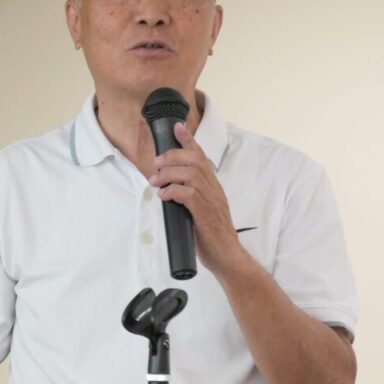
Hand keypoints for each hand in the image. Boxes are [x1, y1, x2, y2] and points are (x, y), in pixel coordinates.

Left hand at [149, 122, 247, 276]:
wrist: (227, 256)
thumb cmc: (211, 235)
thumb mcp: (200, 210)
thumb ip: (188, 197)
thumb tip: (168, 190)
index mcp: (213, 186)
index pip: (202, 157)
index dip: (189, 140)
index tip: (177, 127)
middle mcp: (214, 189)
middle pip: (195, 161)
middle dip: (173, 156)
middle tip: (156, 163)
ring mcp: (211, 201)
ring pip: (191, 175)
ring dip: (169, 174)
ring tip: (155, 181)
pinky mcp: (206, 214)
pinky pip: (189, 195)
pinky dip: (173, 191)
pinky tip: (164, 196)